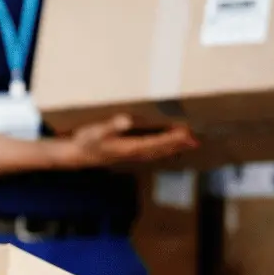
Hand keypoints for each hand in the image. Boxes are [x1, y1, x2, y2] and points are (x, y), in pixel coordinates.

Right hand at [53, 114, 198, 167]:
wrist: (78, 154)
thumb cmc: (86, 141)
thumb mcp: (95, 132)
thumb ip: (111, 126)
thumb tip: (126, 120)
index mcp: (129, 147)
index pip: (156, 143)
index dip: (172, 138)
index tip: (185, 133)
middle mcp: (134, 153)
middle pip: (162, 149)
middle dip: (178, 144)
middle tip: (195, 139)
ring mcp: (132, 154)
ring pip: (158, 151)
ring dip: (174, 147)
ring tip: (188, 142)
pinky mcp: (129, 152)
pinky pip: (152, 150)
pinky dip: (164, 147)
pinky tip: (168, 144)